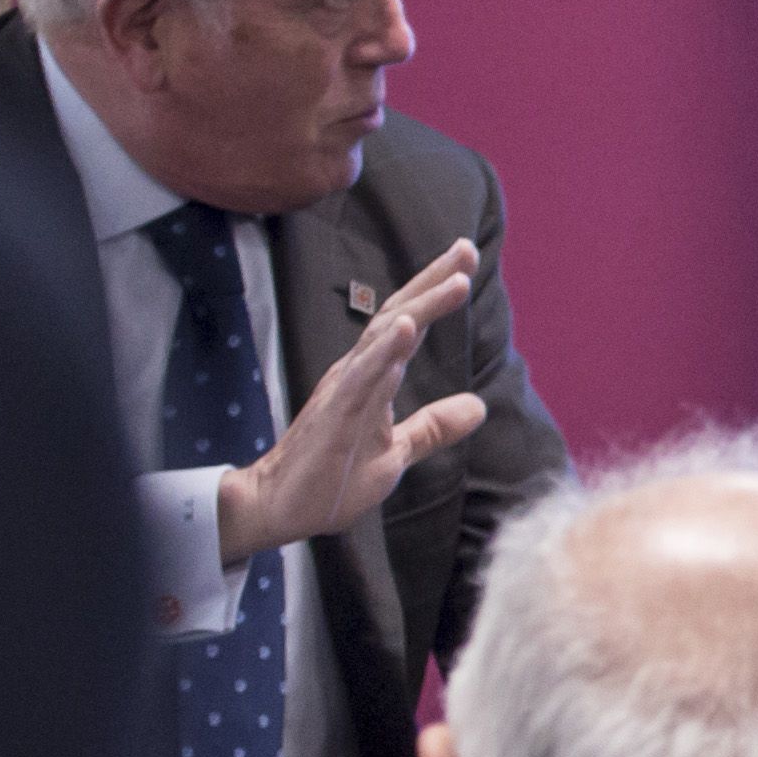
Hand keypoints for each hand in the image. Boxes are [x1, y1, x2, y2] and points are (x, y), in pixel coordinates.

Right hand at [217, 241, 487, 567]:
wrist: (279, 508)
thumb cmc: (332, 478)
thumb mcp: (396, 452)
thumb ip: (433, 427)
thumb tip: (478, 407)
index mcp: (371, 377)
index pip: (406, 324)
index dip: (433, 291)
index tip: (464, 261)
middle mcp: (356, 373)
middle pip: (398, 316)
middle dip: (431, 282)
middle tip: (465, 249)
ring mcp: (344, 392)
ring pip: (384, 338)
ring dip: (420, 308)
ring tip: (454, 281)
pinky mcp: (334, 416)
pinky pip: (361, 377)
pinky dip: (384, 350)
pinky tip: (407, 329)